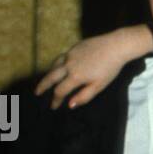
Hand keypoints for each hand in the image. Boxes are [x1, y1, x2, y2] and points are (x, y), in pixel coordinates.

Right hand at [35, 25, 152, 108]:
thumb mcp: (99, 86)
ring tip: (45, 81)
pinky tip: (58, 67)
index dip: (56, 100)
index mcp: (75, 76)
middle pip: (51, 77)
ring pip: (54, 66)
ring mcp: (69, 55)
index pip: (60, 91)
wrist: (115, 46)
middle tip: (37, 93)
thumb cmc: (109, 69)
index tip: (53, 107)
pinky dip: (56, 65)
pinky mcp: (73, 48)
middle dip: (43, 86)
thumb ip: (84, 96)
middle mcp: (68, 65)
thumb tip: (70, 105)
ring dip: (48, 75)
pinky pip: (60, 58)